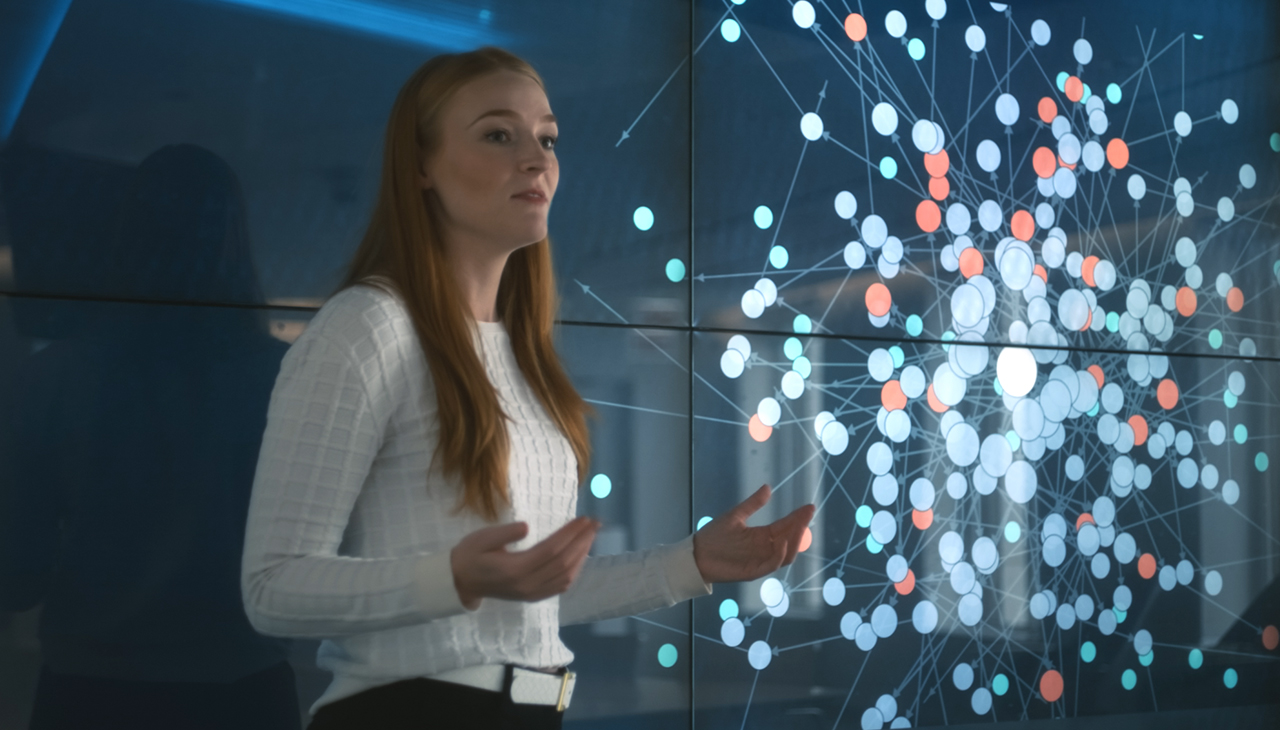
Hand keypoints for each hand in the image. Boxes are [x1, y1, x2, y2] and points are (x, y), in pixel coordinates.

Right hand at [450, 516, 600, 608]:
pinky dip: (575, 571)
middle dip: (582, 541)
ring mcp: (531, 593)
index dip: (570, 534)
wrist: (461, 582)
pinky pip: (560, 586)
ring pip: (566, 576)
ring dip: (582, 555)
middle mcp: (527, 584)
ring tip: (590, 536)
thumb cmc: (470, 555)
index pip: (551, 550)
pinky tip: (580, 556)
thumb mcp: (481, 538)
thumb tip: (526, 527)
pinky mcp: (533, 596)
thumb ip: (504, 533)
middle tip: (595, 523)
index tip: (583, 519)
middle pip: (563, 562)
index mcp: (515, 569)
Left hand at [692, 485, 815, 583]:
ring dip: (794, 541)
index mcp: (761, 536)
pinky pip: (771, 565)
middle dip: (800, 527)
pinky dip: (779, 555)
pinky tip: (782, 542)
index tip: (809, 507)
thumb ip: (752, 504)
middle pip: (789, 539)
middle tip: (807, 514)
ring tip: (799, 527)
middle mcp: (764, 549)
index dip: (798, 518)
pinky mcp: (753, 571)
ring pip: (785, 554)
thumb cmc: (714, 536)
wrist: (696, 555)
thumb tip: (768, 487)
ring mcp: (760, 561)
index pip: (785, 526)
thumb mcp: (735, 516)